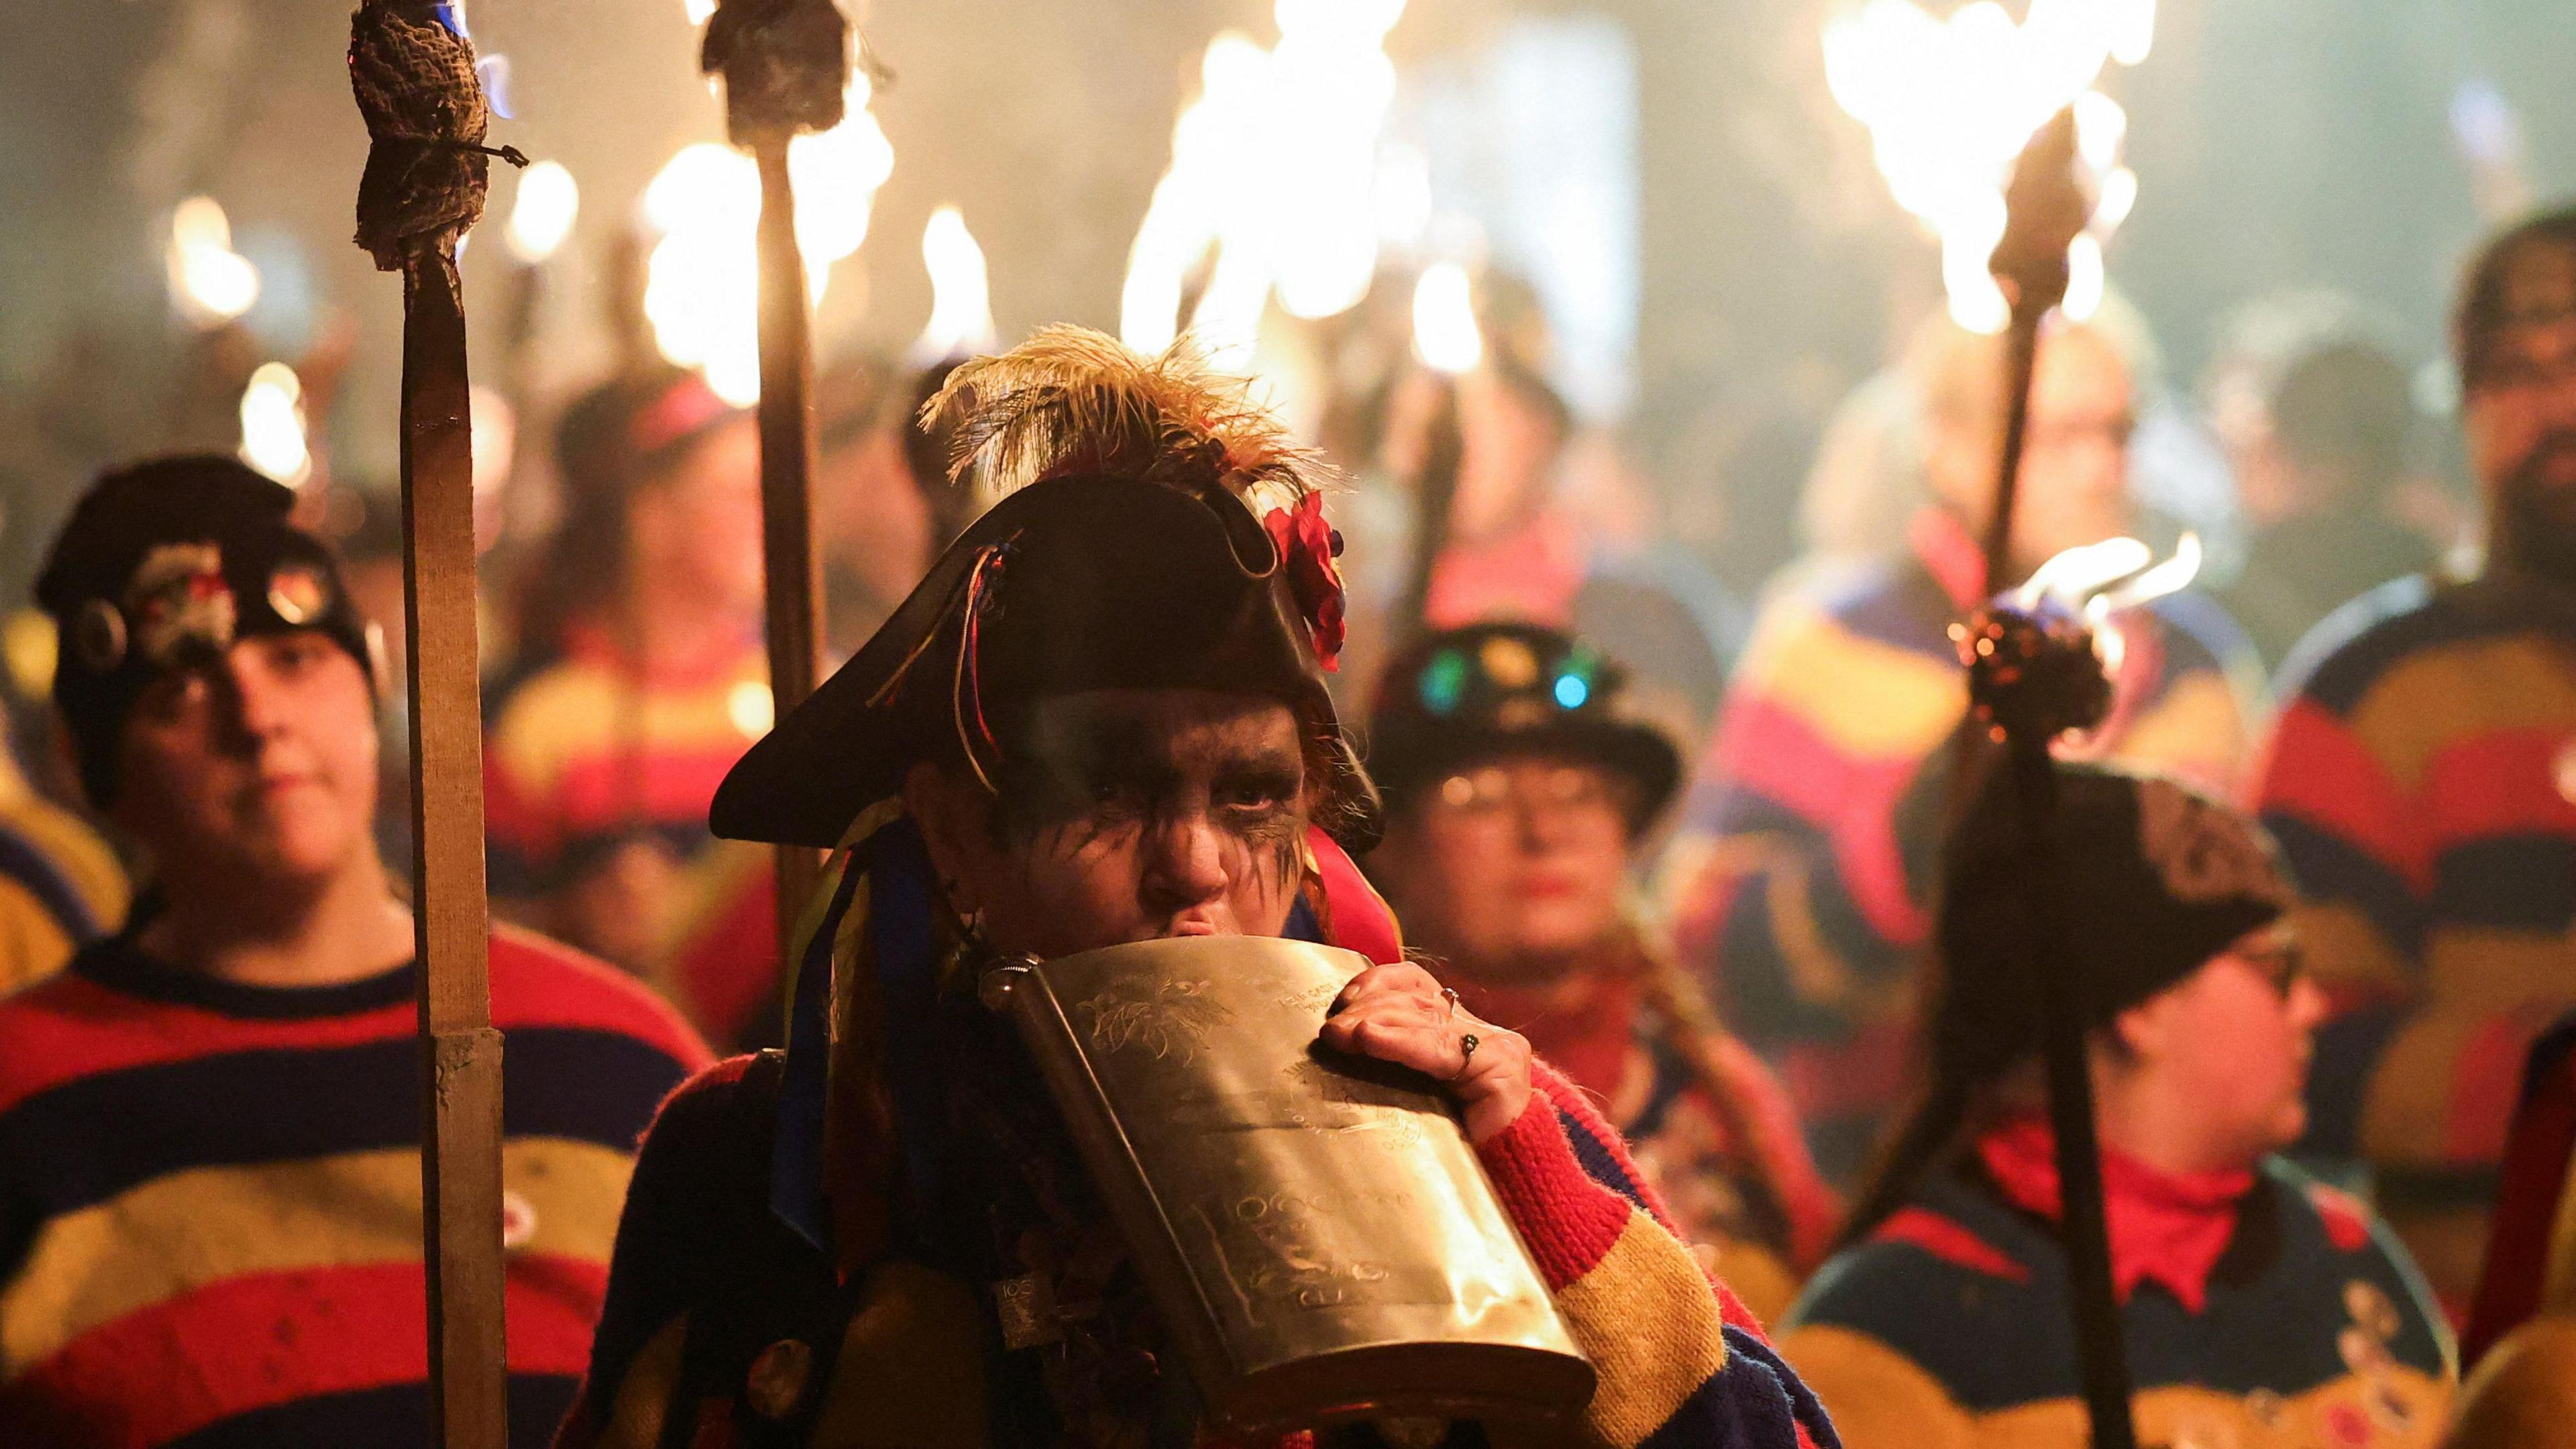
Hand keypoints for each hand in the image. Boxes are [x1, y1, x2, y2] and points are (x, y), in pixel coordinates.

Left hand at [1319, 962, 1531, 1143]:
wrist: (1504, 1185)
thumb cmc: (1449, 1146)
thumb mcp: (1409, 1091)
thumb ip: (1389, 1061)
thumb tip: (1332, 1039)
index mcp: (1457, 1028)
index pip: (1416, 985)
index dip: (1377, 984)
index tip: (1342, 1000)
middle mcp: (1480, 1030)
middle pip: (1416, 1000)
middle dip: (1367, 1009)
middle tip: (1332, 1029)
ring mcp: (1495, 1046)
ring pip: (1425, 1019)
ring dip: (1375, 1021)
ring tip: (1342, 1033)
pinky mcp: (1501, 1069)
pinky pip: (1441, 1051)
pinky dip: (1400, 1042)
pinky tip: (1369, 1038)